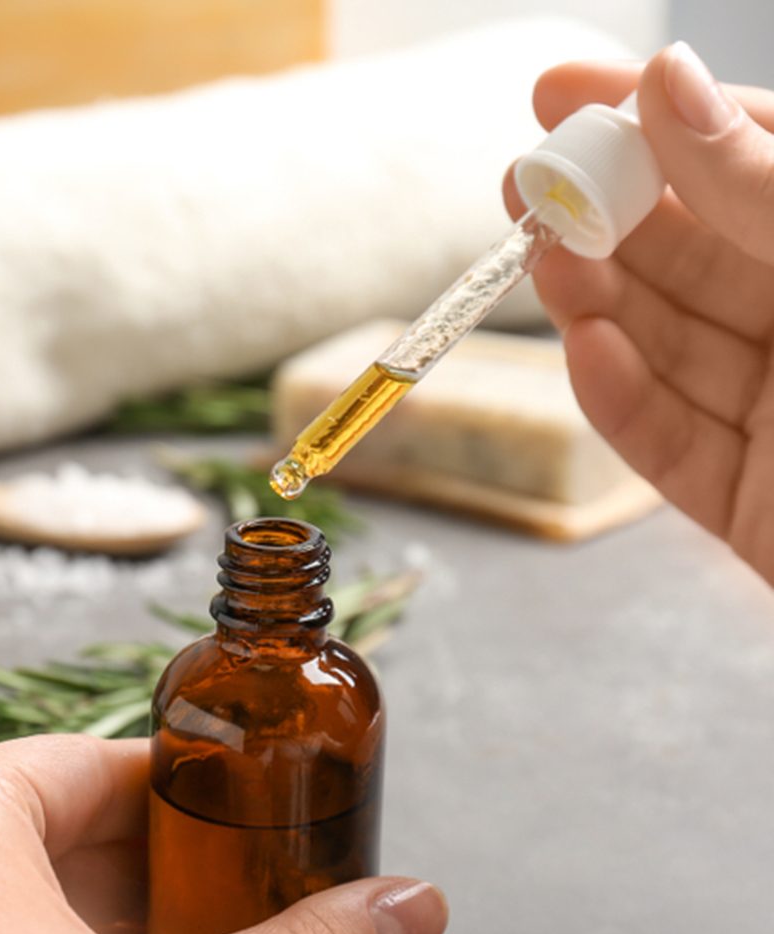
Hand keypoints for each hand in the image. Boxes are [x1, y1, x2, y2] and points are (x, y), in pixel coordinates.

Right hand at [506, 44, 773, 585]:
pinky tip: (586, 351)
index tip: (569, 92)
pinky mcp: (750, 507)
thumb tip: (667, 87)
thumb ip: (767, 190)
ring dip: (599, 304)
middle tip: (522, 183)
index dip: (665, 124)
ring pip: (672, 349)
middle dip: (608, 219)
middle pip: (699, 260)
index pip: (758, 166)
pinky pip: (671, 446)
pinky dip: (621, 400)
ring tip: (541, 262)